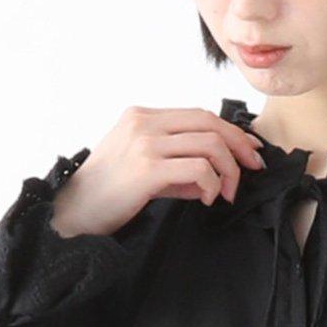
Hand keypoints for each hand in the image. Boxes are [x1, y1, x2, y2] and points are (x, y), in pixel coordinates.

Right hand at [51, 104, 266, 237]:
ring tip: (226, 193)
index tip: (250, 151)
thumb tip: (214, 176)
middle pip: (210, 122)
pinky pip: (198, 169)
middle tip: (253, 170)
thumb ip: (177, 167)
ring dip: (228, 170)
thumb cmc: (107, 194)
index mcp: (142, 116)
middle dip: (239, 146)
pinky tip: (207, 199)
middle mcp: (144, 123)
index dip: (231, 132)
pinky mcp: (147, 168)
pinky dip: (212, 184)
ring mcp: (145, 143)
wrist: (73, 212)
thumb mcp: (143, 169)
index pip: (199, 114)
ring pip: (209, 144)